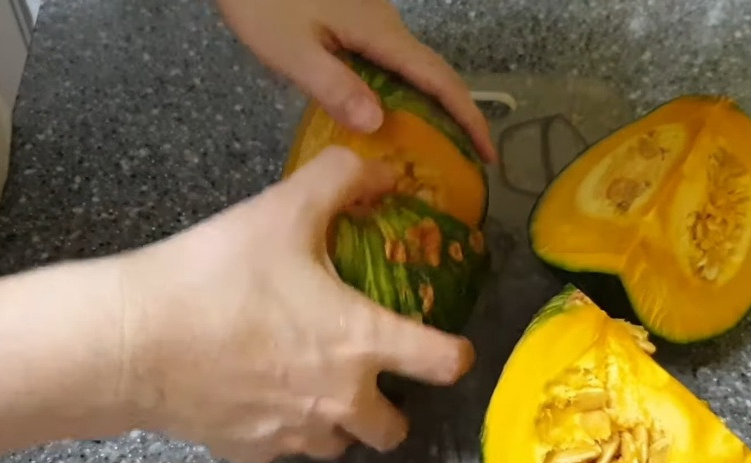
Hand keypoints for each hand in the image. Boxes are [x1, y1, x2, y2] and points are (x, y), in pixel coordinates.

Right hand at [114, 146, 476, 462]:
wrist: (133, 342)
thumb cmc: (214, 277)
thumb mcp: (282, 210)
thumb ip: (340, 181)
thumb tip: (381, 167)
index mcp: (361, 343)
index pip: (442, 364)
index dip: (456, 355)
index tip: (450, 348)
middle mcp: (339, 401)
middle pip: (394, 429)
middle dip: (392, 408)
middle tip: (370, 376)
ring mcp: (294, 433)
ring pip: (340, 444)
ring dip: (339, 422)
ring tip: (313, 387)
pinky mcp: (250, 450)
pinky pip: (285, 448)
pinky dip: (284, 428)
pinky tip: (259, 395)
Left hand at [215, 0, 496, 163]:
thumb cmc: (263, 0)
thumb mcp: (290, 50)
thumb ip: (334, 87)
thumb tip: (376, 125)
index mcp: (378, 34)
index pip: (438, 80)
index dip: (468, 118)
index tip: (487, 153)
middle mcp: (385, 23)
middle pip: (434, 72)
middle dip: (457, 115)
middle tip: (464, 158)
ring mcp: (371, 17)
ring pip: (412, 66)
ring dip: (430, 104)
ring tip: (432, 145)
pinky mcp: (354, 16)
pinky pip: (390, 60)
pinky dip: (402, 91)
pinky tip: (386, 112)